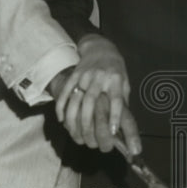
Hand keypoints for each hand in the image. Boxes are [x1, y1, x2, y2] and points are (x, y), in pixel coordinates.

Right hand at [51, 34, 140, 153]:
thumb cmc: (116, 70)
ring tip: (75, 134)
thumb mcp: (124, 82)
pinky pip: (65, 92)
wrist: (100, 48)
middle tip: (89, 139)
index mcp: (116, 79)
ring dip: (74, 119)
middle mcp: (100, 77)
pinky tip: (62, 120)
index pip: (116, 100)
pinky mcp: (74, 75)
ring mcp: (84, 75)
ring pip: (76, 99)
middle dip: (89, 122)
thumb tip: (124, 125)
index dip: (114, 116)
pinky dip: (62, 107)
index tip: (111, 131)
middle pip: (91, 101)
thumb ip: (123, 101)